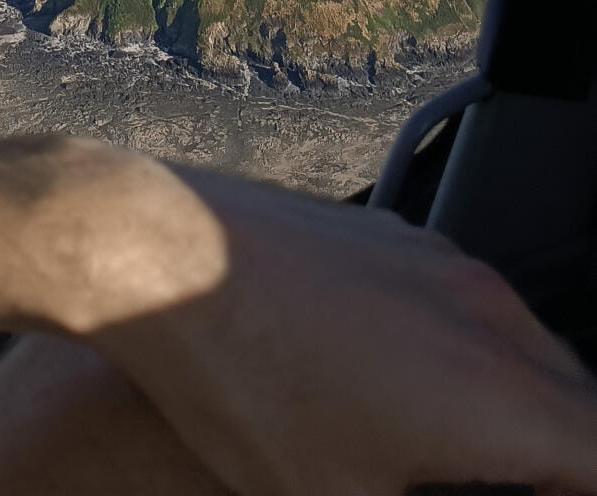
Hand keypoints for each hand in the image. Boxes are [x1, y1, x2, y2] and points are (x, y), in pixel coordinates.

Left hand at [89, 167, 596, 494]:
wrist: (153, 248)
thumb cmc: (236, 379)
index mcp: (497, 391)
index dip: (587, 494)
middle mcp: (487, 310)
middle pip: (580, 400)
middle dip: (570, 463)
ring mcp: (438, 261)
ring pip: (526, 345)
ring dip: (526, 410)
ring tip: (481, 468)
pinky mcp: (390, 237)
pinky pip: (469, 302)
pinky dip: (474, 357)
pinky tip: (411, 397)